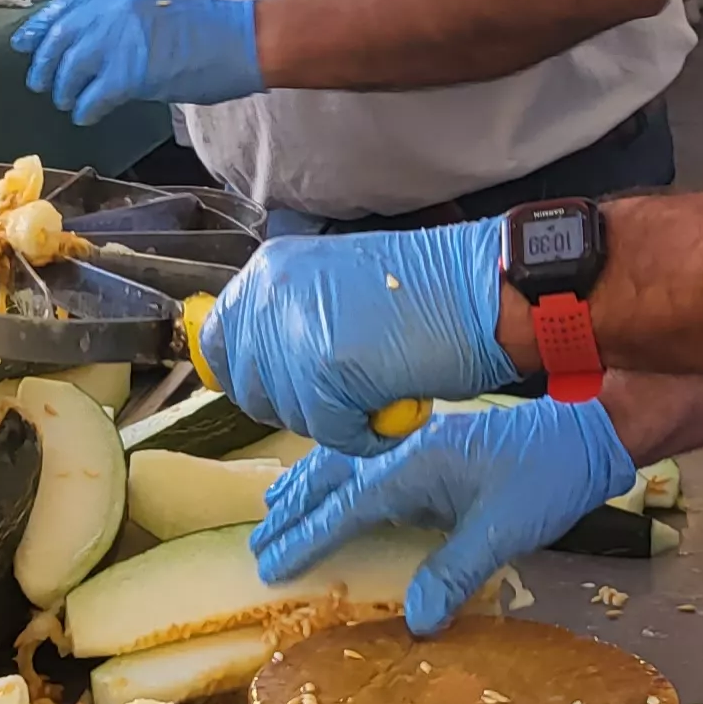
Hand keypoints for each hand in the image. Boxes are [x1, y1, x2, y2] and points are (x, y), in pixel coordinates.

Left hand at [9, 0, 261, 123]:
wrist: (241, 41)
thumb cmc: (208, 28)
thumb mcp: (157, 4)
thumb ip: (122, 17)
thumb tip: (90, 42)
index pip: (66, 5)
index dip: (40, 26)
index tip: (23, 42)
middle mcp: (113, 10)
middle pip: (60, 38)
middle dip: (44, 63)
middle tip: (39, 82)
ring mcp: (119, 41)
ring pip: (70, 70)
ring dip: (64, 90)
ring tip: (68, 101)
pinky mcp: (129, 74)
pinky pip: (91, 97)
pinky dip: (85, 109)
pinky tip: (87, 115)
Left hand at [204, 218, 515, 454]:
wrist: (484, 288)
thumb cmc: (429, 291)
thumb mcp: (335, 286)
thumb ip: (291, 316)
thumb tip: (256, 364)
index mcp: (271, 269)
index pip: (218, 340)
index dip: (247, 375)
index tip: (278, 389)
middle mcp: (271, 294)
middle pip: (249, 386)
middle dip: (295, 402)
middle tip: (345, 392)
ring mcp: (293, 330)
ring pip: (289, 414)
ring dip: (334, 418)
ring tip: (376, 388)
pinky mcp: (324, 369)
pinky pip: (328, 432)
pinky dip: (363, 434)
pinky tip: (390, 406)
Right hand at [254, 397, 634, 634]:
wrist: (583, 434)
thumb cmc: (547, 479)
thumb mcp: (503, 531)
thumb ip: (453, 571)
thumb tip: (414, 621)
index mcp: (414, 465)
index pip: (345, 507)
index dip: (307, 538)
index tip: (272, 563)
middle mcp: (404, 447)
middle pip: (332, 478)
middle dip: (293, 510)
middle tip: (259, 540)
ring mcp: (415, 441)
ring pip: (344, 462)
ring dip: (307, 486)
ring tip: (274, 507)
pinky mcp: (429, 444)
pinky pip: (365, 458)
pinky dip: (335, 471)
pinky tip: (330, 481)